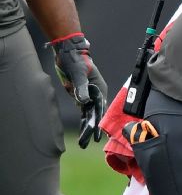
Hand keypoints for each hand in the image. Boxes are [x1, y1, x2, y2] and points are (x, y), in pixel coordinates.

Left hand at [49, 33, 108, 147]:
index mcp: (100, 90)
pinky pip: (83, 111)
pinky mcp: (81, 95)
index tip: (96, 136)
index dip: (97, 123)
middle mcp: (97, 95)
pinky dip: (83, 121)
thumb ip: (82, 87)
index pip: (99, 109)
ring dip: (87, 128)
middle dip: (92, 130)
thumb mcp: (79, 73)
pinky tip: (83, 131)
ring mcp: (89, 95)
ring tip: (84, 142)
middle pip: (95, 115)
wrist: (69, 51)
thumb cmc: (76, 60)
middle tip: (87, 143)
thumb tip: (84, 102)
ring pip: (89, 114)